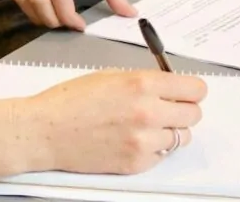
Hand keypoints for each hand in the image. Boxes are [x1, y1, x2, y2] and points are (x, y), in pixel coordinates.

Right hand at [25, 70, 206, 174]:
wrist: (44, 131)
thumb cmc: (71, 100)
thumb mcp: (113, 76)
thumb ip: (147, 81)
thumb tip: (172, 85)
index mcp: (143, 84)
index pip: (195, 89)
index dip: (192, 90)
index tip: (188, 92)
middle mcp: (148, 112)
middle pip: (194, 114)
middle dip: (184, 109)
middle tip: (170, 108)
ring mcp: (143, 141)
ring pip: (182, 137)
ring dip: (171, 130)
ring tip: (149, 125)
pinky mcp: (136, 163)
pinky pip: (162, 155)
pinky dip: (154, 149)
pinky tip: (134, 140)